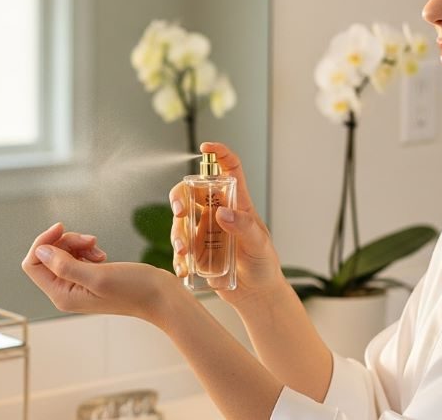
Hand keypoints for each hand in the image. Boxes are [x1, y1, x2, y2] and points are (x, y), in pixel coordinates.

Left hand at [21, 222, 179, 323]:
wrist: (160, 296)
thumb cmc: (133, 288)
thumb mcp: (97, 275)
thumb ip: (64, 265)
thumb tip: (40, 251)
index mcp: (62, 295)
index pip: (32, 264)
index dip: (43, 242)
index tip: (61, 227)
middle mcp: (65, 292)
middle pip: (47, 256)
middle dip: (65, 241)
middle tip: (90, 239)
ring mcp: (77, 286)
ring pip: (62, 254)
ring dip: (78, 244)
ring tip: (98, 248)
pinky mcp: (89, 279)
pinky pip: (76, 257)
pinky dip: (87, 249)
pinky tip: (102, 255)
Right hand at [170, 142, 285, 308]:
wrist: (256, 295)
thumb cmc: (263, 264)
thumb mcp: (259, 245)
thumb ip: (244, 228)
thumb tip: (222, 213)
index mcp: (237, 203)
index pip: (229, 169)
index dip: (219, 154)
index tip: (206, 147)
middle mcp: (217, 213)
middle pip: (192, 192)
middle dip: (179, 197)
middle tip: (179, 210)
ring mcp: (204, 232)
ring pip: (180, 221)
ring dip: (177, 233)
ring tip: (184, 252)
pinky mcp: (196, 252)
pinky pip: (179, 248)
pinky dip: (178, 257)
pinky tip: (184, 269)